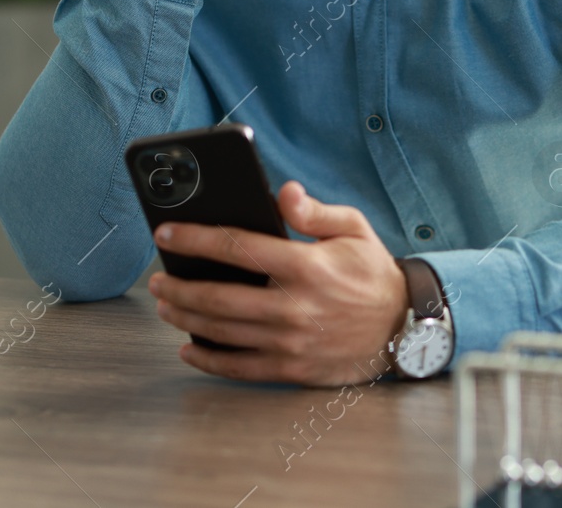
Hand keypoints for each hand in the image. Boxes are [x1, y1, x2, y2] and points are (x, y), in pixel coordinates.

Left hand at [148, 181, 409, 385]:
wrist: (403, 326)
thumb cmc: (372, 273)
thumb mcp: (353, 229)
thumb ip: (314, 211)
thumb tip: (284, 192)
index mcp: (306, 266)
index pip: (237, 248)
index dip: (195, 239)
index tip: (166, 233)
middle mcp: (294, 306)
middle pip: (219, 297)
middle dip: (179, 286)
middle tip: (158, 279)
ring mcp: (291, 341)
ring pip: (223, 332)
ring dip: (186, 318)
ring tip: (166, 305)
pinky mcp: (292, 367)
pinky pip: (240, 368)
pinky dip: (209, 360)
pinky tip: (189, 348)